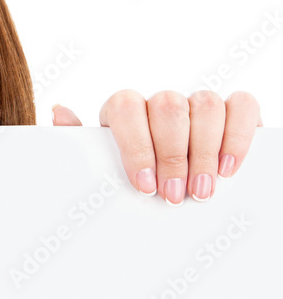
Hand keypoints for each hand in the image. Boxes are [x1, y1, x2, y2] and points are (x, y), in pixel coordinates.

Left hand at [51, 90, 261, 205]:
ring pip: (204, 105)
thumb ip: (81, 144)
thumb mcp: (104, 167)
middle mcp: (161, 102)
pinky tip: (228, 168)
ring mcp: (197, 103)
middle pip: (168, 106)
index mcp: (124, 110)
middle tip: (173, 196)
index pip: (126, 106)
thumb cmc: (133, 180)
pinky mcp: (234, 112)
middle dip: (172, 156)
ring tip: (201, 191)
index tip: (144, 185)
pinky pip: (241, 105)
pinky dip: (237, 135)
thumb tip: (58, 111)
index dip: (135, 144)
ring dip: (204, 152)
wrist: (175, 190)